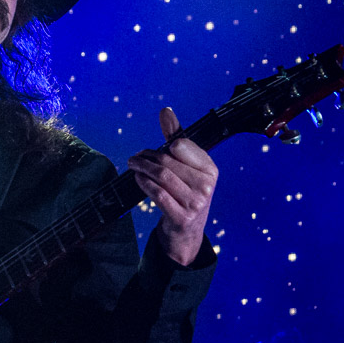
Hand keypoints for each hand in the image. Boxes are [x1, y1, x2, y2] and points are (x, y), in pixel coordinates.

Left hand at [128, 107, 217, 265]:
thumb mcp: (186, 167)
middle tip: (134, 158)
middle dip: (147, 157)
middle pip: (168, 162)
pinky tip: (138, 179)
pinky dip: (144, 183)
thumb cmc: (185, 192)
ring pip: (162, 176)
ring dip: (142, 168)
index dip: (163, 146)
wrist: (186, 232)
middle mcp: (207, 186)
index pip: (181, 147)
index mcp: (211, 170)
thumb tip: (165, 111)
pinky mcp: (182, 217)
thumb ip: (177, 138)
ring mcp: (196, 203)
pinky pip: (158, 194)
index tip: (148, 150)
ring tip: (133, 165)